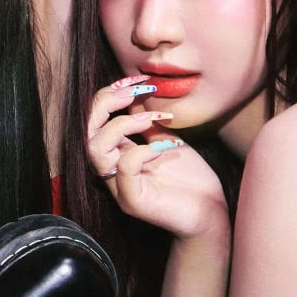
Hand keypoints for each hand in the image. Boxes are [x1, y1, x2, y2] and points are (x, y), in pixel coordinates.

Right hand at [85, 75, 226, 239]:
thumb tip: (136, 95)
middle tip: (136, 91)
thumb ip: (147, 122)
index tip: (139, 81)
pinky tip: (167, 147)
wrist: (210, 214)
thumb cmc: (190, 180)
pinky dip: (144, 150)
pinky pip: (124, 169)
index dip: (110, 95)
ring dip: (123, 124)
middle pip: (86, 131)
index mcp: (117, 155)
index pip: (95, 120)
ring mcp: (118, 188)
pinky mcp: (132, 202)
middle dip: (107, 103)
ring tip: (153, 118)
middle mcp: (111, 171)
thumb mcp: (166, 139)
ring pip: (95, 149)